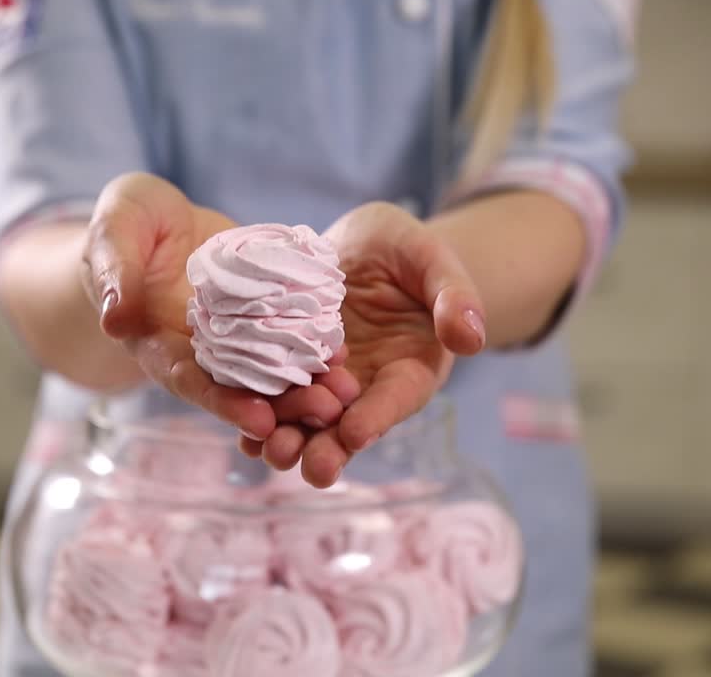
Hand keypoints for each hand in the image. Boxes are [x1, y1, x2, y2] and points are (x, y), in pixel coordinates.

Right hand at [83, 173, 354, 437]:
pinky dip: (316, 350)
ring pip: (270, 372)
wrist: (158, 218)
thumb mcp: (115, 231)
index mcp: (157, 342)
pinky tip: (346, 356)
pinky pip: (289, 337)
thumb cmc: (126, 224)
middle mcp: (199, 351)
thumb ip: (115, 270)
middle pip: (239, 387)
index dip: (221, 401)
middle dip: (281, 405)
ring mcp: (233, 336)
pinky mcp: (260, 314)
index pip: (188, 379)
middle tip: (324, 412)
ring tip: (346, 394)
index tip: (259, 420)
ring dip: (307, 387)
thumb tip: (115, 319)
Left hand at [242, 202, 486, 486]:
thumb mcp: (433, 259)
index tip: (357, 433)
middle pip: (349, 424)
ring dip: (289, 438)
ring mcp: (328, 381)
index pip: (397, 398)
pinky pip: (275, 393)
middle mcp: (369, 385)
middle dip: (330, 447)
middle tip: (312, 467)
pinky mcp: (293, 368)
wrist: (364, 243)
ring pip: (309, 419)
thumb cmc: (408, 250)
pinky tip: (239, 425)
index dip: (378, 416)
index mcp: (412, 368)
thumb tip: (472, 338)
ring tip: (269, 453)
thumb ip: (455, 295)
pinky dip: (257, 411)